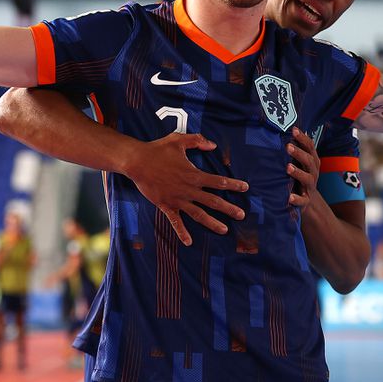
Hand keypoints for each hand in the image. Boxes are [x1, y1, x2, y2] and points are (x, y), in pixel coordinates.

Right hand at [124, 132, 248, 245]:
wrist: (137, 161)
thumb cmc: (157, 149)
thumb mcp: (178, 139)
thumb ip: (197, 140)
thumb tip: (213, 145)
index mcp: (194, 174)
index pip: (218, 181)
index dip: (233, 184)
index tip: (245, 188)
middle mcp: (188, 189)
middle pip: (213, 201)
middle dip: (229, 208)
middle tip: (242, 215)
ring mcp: (178, 199)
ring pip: (199, 214)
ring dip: (212, 222)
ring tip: (225, 230)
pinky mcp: (166, 205)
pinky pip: (176, 221)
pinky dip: (182, 232)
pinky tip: (189, 242)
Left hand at [286, 127, 322, 208]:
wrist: (309, 202)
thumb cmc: (299, 176)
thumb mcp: (299, 162)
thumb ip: (293, 149)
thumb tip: (279, 129)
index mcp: (312, 160)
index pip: (310, 146)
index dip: (302, 138)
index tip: (293, 129)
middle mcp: (313, 171)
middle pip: (309, 160)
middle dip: (299, 153)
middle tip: (288, 146)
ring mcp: (310, 186)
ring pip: (307, 178)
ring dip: (298, 173)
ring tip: (288, 168)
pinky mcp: (305, 200)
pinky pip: (302, 200)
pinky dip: (297, 199)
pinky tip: (289, 197)